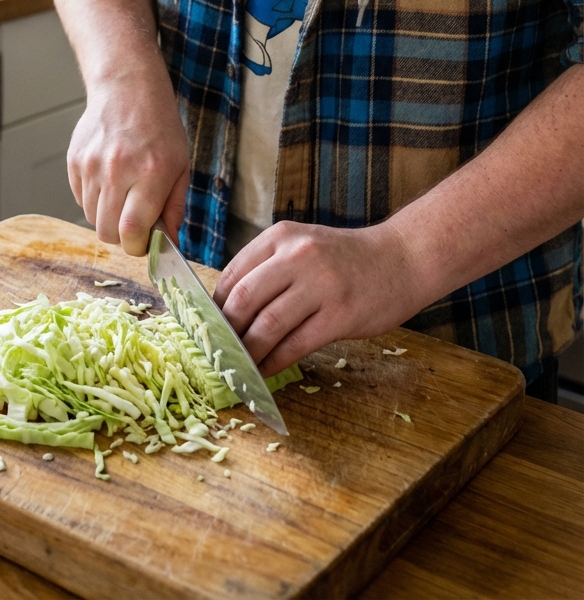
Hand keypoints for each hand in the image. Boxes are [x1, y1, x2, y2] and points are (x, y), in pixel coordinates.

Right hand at [67, 66, 189, 255]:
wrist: (128, 89)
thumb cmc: (160, 127)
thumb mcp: (180, 166)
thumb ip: (173, 208)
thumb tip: (170, 243)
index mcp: (150, 173)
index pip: (131, 231)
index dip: (137, 246)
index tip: (145, 242)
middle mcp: (117, 170)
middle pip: (107, 232)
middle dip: (122, 236)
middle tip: (135, 222)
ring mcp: (91, 165)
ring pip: (91, 218)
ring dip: (108, 217)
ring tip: (124, 194)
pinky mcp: (75, 161)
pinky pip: (80, 199)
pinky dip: (94, 200)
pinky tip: (109, 180)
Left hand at [213, 220, 418, 377]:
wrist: (401, 259)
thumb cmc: (345, 259)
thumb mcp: (302, 246)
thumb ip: (268, 269)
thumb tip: (226, 310)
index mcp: (281, 236)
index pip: (232, 274)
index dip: (213, 307)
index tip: (205, 329)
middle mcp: (297, 255)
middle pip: (243, 299)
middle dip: (225, 332)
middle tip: (216, 353)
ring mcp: (320, 284)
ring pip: (267, 324)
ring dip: (247, 352)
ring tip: (238, 367)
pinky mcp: (340, 314)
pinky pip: (295, 344)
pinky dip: (273, 362)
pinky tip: (264, 372)